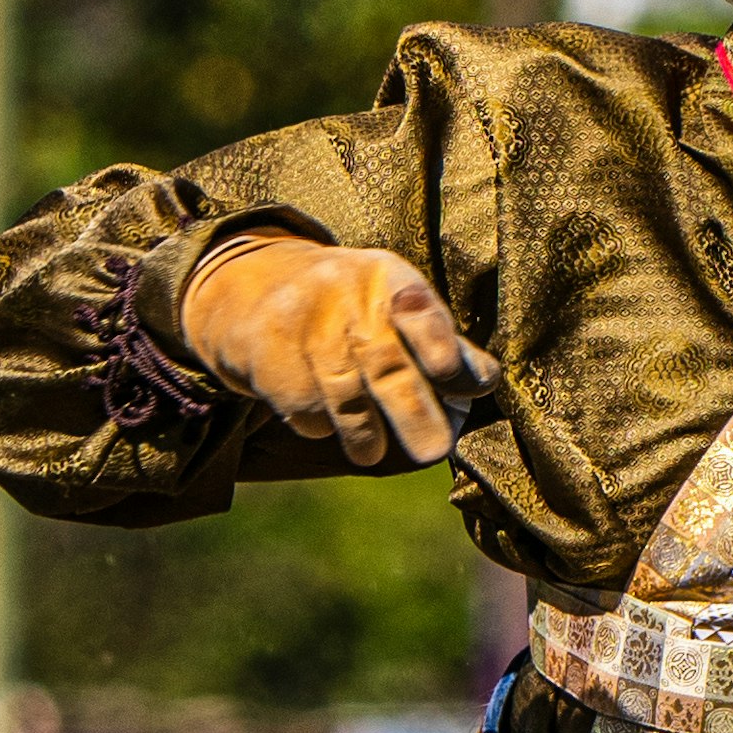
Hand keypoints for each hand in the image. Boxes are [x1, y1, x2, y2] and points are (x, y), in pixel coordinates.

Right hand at [181, 234, 493, 465]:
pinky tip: (323, 420)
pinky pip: (301, 405)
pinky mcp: (266, 350)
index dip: (433, 337)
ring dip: (363, 433)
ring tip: (372, 453)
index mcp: (390, 279)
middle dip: (413, 410)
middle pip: (384, 361)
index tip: (449, 368)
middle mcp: (347, 293)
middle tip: (434, 450)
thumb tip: (482, 382)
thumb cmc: (349, 309)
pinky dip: (317, 424)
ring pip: (342, 394)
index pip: (417, 308)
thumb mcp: (393, 306)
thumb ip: (441, 344)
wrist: (249, 285)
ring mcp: (303, 321)